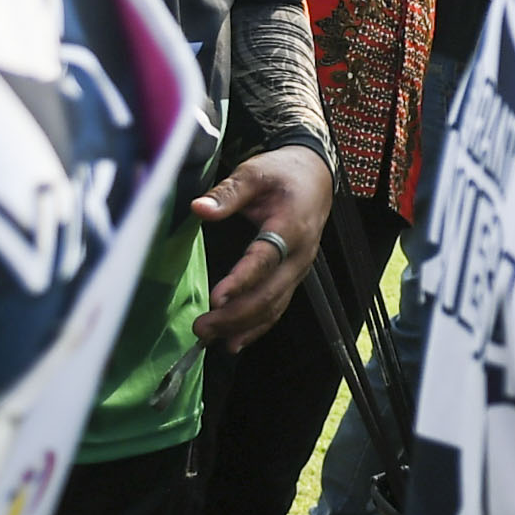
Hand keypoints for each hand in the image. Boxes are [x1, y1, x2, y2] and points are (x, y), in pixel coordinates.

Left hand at [193, 146, 331, 348]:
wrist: (316, 177)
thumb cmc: (282, 173)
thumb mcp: (254, 172)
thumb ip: (228, 192)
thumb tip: (199, 209)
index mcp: (291, 227)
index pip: (264, 259)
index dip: (242, 281)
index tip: (216, 298)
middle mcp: (299, 255)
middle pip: (270, 293)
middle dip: (235, 315)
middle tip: (201, 327)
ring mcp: (299, 270)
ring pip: (274, 306)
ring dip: (242, 326)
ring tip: (209, 339)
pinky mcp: (293, 277)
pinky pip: (277, 307)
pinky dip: (256, 328)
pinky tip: (234, 342)